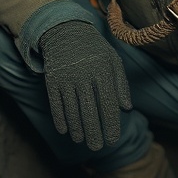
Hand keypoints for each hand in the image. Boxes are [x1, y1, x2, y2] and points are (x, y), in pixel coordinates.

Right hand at [39, 21, 131, 150]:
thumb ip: (121, 84)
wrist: (66, 30)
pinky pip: (56, 103)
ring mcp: (66, 77)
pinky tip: (65, 130)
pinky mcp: (52, 79)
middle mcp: (84, 74)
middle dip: (93, 132)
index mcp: (102, 70)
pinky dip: (60, 118)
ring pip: (71, 110)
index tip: (112, 140)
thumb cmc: (94, 49)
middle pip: (89, 111)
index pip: (108, 103)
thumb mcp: (113, 60)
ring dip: (77, 128)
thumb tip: (126, 109)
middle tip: (97, 147)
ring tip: (82, 140)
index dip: (110, 124)